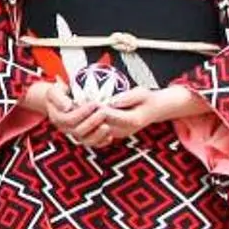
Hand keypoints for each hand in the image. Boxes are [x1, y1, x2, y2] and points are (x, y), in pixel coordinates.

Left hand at [26, 77, 189, 147]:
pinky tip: (80, 116)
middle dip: (85, 115)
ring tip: (74, 110)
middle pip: (97, 125)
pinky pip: (96, 134)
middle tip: (73, 104)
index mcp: (132, 120)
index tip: (83, 98)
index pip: (107, 115)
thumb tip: (112, 101)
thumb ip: (128, 97)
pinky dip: (87, 126)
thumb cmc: (148, 99)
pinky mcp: (113, 135)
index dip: (93, 107)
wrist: (155, 111)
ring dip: (84, 122)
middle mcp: (124, 131)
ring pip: (95, 132)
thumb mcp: (142, 93)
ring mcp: (118, 135)